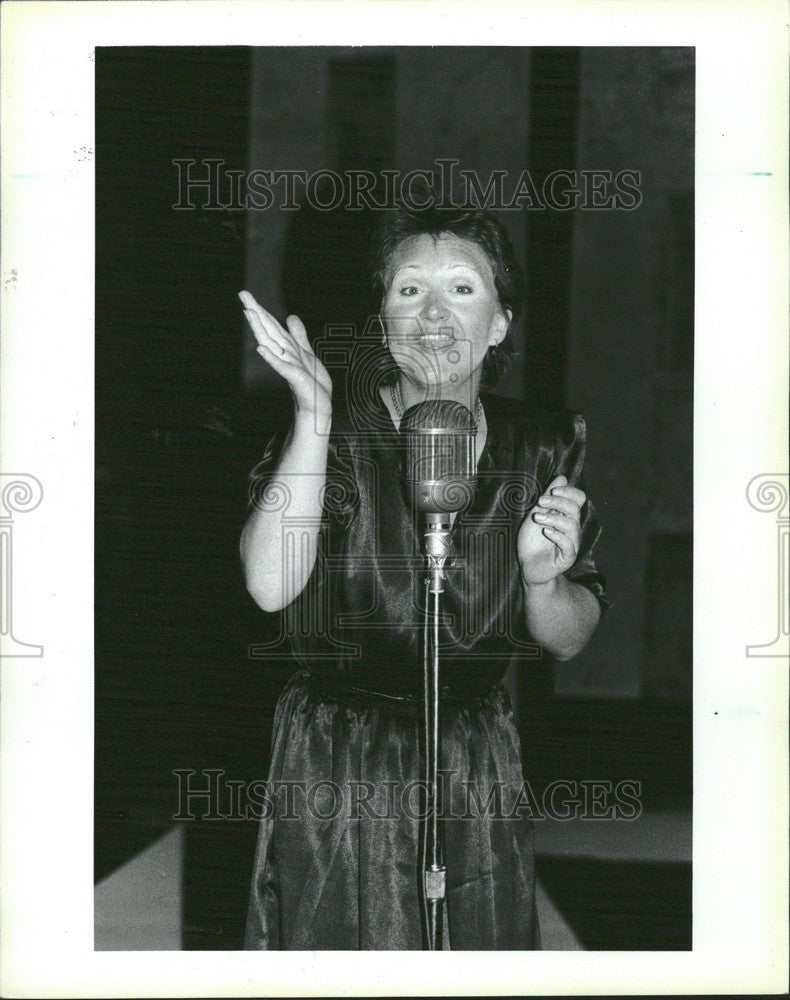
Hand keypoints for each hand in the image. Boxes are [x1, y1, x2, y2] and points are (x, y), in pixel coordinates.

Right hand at [239, 290, 331, 422]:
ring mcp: (287, 364)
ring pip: (271, 343)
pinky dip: (271, 357)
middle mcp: (283, 353)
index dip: (260, 309)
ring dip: (260, 328)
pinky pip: (281, 366)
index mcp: (286, 347)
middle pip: (268, 329)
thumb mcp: (306, 353)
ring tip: (248, 312)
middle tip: (242, 294)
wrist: (318, 403)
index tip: (246, 295)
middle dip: (256, 312)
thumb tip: (291, 317)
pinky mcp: (293, 377)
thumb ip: (298, 335)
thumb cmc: (312, 381)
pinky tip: (260, 349)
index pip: (271, 324)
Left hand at [517, 475, 584, 585]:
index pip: (578, 498)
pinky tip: (546, 532)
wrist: (527, 566)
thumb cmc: (532, 541)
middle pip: (575, 509)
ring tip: (537, 518)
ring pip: (572, 525)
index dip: (569, 492)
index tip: (552, 491)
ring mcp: (571, 543)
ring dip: (554, 518)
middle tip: (540, 502)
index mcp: (566, 516)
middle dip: (557, 502)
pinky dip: (558, 536)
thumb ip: (548, 499)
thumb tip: (562, 478)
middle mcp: (572, 528)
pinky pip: (569, 544)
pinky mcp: (567, 558)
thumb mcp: (536, 515)